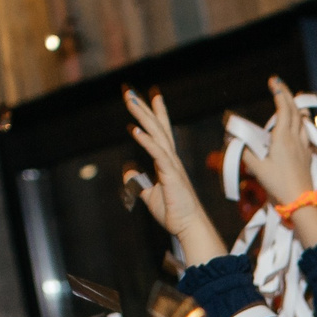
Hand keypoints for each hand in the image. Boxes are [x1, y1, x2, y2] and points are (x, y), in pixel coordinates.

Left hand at [123, 87, 225, 265]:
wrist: (189, 227)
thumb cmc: (174, 213)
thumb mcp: (148, 194)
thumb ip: (138, 181)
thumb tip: (127, 169)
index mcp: (168, 162)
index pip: (160, 132)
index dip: (155, 113)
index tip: (150, 95)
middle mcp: (171, 159)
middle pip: (156, 126)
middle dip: (143, 107)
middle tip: (129, 90)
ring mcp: (172, 165)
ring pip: (156, 134)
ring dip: (142, 115)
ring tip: (129, 99)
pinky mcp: (171, 174)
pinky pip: (157, 153)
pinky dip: (145, 140)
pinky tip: (134, 129)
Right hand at [237, 78, 316, 235]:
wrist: (302, 202)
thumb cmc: (279, 186)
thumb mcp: (257, 169)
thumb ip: (245, 153)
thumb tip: (233, 140)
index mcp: (282, 138)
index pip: (283, 109)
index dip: (279, 93)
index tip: (273, 81)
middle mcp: (295, 139)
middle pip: (294, 111)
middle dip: (286, 95)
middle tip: (278, 84)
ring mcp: (303, 147)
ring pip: (302, 121)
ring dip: (296, 108)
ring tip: (292, 100)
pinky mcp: (307, 156)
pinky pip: (306, 133)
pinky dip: (302, 122)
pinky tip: (301, 124)